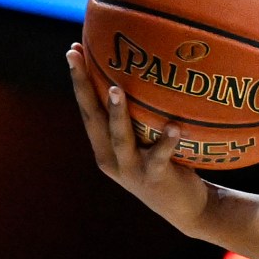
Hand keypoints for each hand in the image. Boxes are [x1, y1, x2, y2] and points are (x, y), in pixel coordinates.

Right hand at [68, 44, 214, 233]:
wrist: (186, 208)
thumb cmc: (166, 165)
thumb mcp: (145, 141)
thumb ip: (139, 116)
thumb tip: (144, 72)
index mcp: (104, 147)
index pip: (88, 109)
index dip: (79, 81)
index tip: (73, 51)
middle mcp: (112, 158)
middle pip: (93, 117)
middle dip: (83, 86)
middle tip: (76, 56)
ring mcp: (132, 169)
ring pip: (121, 138)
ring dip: (118, 114)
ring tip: (117, 89)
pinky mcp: (156, 178)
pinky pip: (160, 156)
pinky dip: (166, 141)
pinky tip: (174, 126)